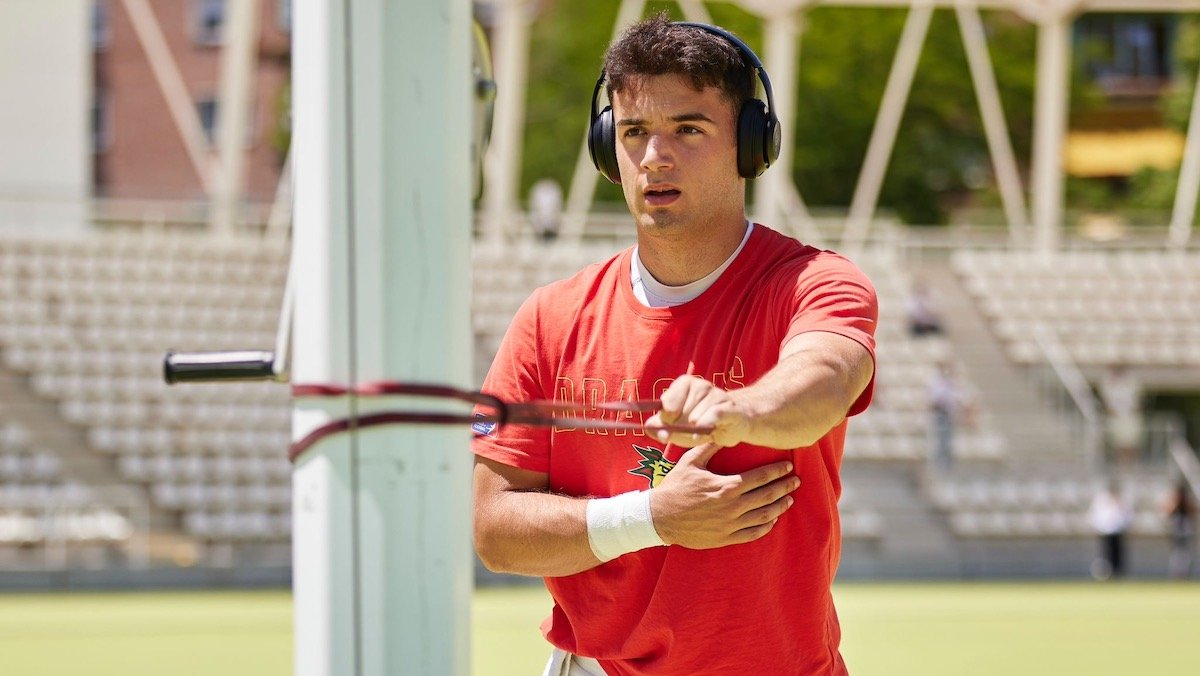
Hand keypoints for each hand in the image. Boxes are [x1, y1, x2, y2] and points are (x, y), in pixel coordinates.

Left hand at [646, 375, 751, 447]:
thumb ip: (661, 426)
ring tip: (704, 430)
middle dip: (681, 428)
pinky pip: (712, 417)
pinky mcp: (729, 407)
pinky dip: (706, 426)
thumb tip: (648, 426)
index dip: (665, 419)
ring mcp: (716, 394)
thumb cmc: (704, 422)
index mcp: (685, 385)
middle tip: (690, 430)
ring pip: (694, 419)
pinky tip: (709, 432)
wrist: (737, 421)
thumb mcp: (679, 425)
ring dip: (696, 431)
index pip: (666, 403)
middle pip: (680, 414)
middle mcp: (700, 385)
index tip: (669, 424)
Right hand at [649, 443, 799, 548]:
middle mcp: (733, 506)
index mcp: (726, 486)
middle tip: (795, 481)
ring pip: (764, 516)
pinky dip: (766, 526)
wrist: (659, 518)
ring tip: (789, 499)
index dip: (777, 471)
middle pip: (767, 495)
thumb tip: (722, 432)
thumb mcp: (690, 462)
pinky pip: (752, 533)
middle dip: (784, 487)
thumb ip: (709, 448)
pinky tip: (772, 520)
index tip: (788, 466)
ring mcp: (731, 524)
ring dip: (779, 506)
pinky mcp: (726, 537)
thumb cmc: (674, 488)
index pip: (760, 477)